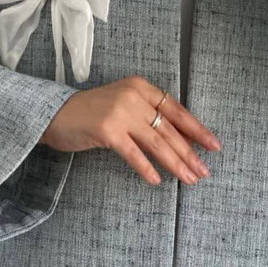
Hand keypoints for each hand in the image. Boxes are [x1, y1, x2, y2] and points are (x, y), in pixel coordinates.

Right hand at [38, 75, 221, 185]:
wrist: (53, 114)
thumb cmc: (89, 114)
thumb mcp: (123, 106)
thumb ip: (147, 117)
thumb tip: (179, 142)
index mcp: (141, 87)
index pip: (176, 110)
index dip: (197, 129)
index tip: (213, 146)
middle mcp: (133, 96)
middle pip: (169, 129)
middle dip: (189, 153)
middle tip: (204, 171)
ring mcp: (120, 112)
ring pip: (157, 142)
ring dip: (175, 163)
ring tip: (189, 178)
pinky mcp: (107, 130)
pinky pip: (134, 153)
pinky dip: (146, 168)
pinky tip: (157, 180)